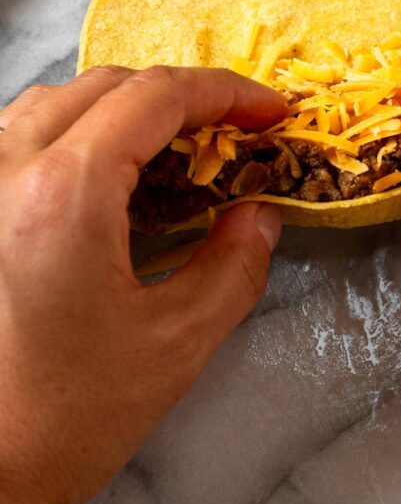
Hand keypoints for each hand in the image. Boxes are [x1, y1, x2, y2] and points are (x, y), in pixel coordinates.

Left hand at [0, 66, 284, 503]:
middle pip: (107, 85)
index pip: (156, 98)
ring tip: (176, 143)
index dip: (226, 93)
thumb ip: (233, 267)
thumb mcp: (174, 345)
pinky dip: (76, 130)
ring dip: (125, 106)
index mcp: (63, 192)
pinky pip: (21, 133)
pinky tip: (106, 172)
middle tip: (232, 131)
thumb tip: (259, 215)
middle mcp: (6, 168)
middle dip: (181, 96)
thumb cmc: (62, 418)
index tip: (271, 112)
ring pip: (56, 100)